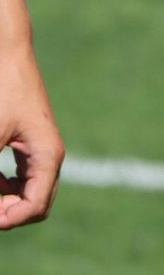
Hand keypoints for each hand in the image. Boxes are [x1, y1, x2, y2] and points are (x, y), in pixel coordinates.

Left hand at [0, 45, 62, 228]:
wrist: (7, 54)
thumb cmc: (1, 90)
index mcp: (47, 156)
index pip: (35, 207)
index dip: (6, 219)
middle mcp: (48, 156)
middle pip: (33, 204)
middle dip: (4, 211)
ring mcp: (39, 150)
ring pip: (24, 194)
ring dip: (1, 199)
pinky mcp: (26, 144)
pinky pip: (16, 179)